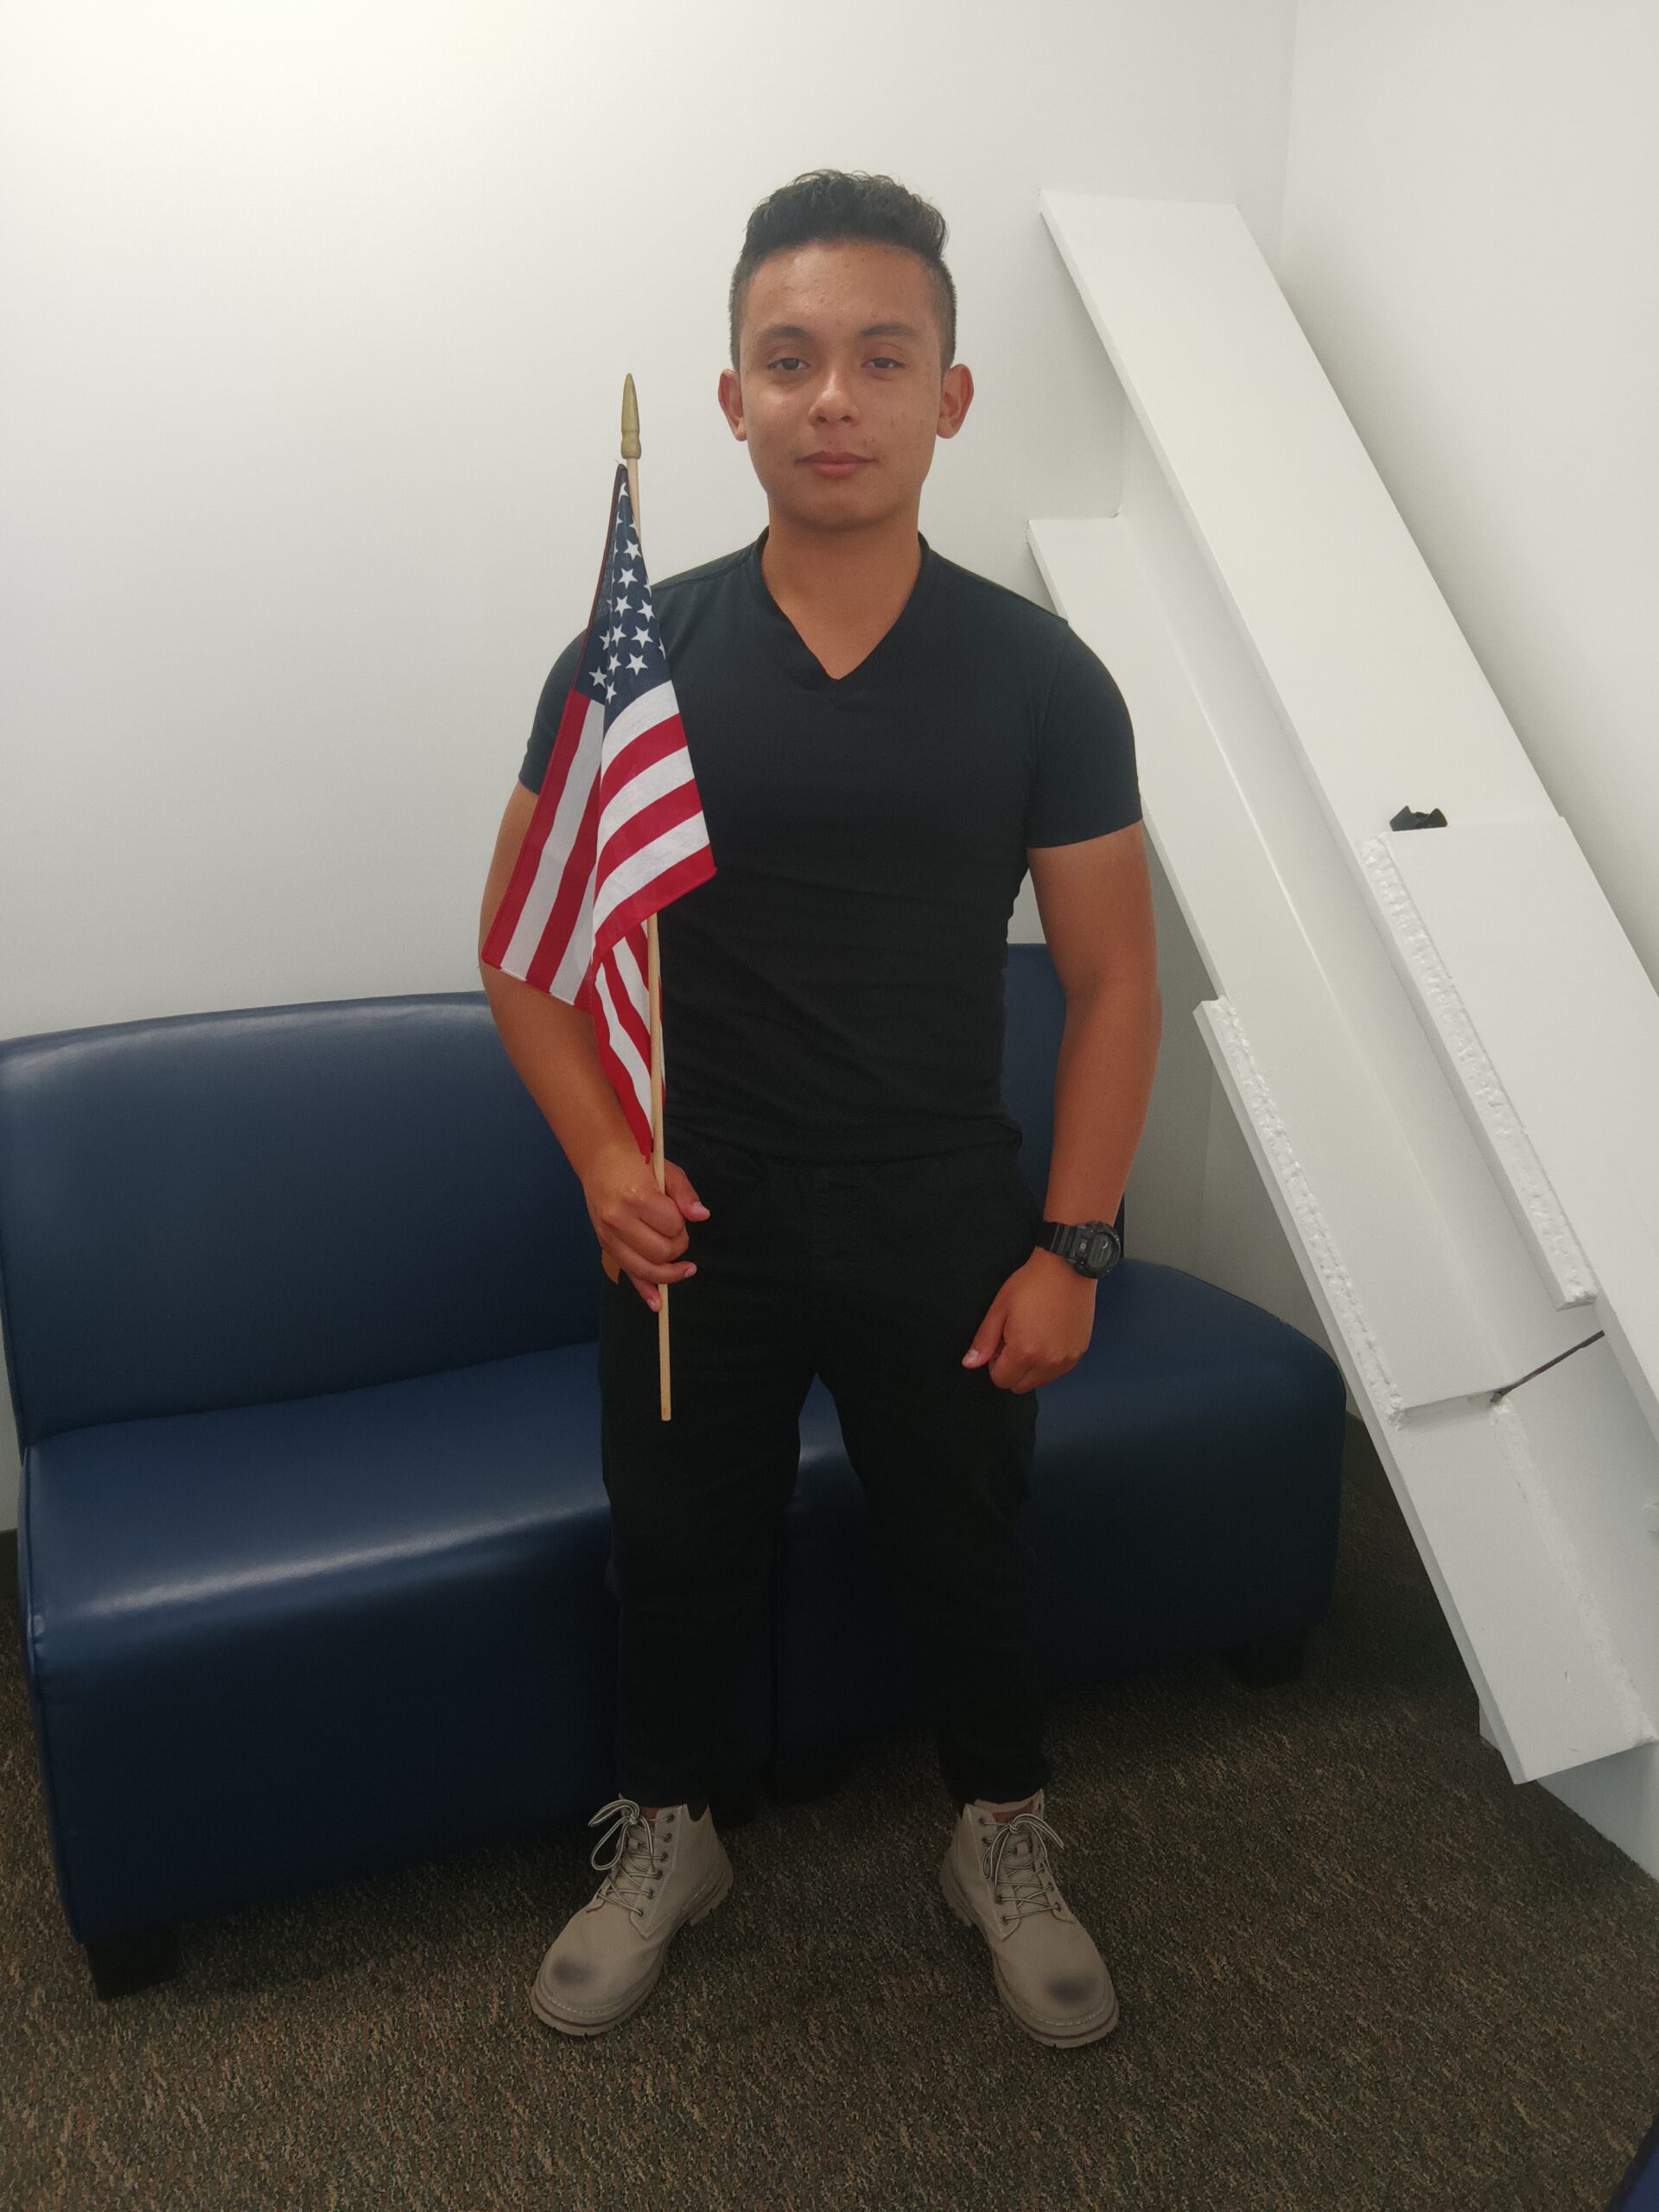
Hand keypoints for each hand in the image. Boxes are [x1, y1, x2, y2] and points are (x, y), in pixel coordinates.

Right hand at [584, 1139, 708, 1311]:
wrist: (600, 1161)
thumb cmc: (637, 1163)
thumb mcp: (667, 1170)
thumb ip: (685, 1194)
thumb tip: (701, 1216)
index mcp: (636, 1197)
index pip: (672, 1226)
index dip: (681, 1224)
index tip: (678, 1214)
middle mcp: (619, 1219)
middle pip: (661, 1251)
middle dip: (678, 1246)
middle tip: (677, 1232)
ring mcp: (609, 1235)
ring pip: (646, 1268)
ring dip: (669, 1272)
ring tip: (684, 1269)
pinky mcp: (605, 1245)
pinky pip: (628, 1274)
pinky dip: (644, 1290)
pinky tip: (657, 1303)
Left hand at [962, 1247, 1095, 1391]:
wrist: (1068, 1268)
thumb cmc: (1032, 1284)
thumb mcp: (999, 1308)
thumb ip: (984, 1340)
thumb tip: (970, 1363)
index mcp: (1025, 1352)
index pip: (1002, 1380)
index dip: (995, 1364)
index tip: (1000, 1343)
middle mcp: (1049, 1362)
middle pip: (1021, 1386)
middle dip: (1012, 1369)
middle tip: (1015, 1340)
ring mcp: (1067, 1359)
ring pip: (1040, 1381)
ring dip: (1031, 1368)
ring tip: (1033, 1336)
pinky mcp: (1079, 1353)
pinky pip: (1057, 1371)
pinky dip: (1049, 1362)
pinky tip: (1048, 1336)